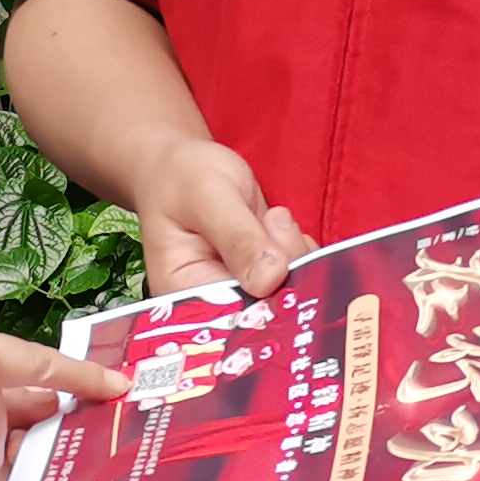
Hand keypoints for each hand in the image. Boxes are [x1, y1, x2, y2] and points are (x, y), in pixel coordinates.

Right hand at [135, 136, 315, 297]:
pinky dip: (300, 251)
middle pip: (265, 309)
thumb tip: (269, 279)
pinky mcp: (260, 274)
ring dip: (295, 254)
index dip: (267, 304)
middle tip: (274, 223)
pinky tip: (281, 226)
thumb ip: (238, 238)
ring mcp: (240, 288)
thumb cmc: (181, 176)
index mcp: (184, 294)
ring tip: (272, 218)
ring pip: (288, 292)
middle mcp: (212, 300)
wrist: (179, 162)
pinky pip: (296, 276)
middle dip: (286, 271)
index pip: (232, 318)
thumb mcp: (207, 198)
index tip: (283, 269)